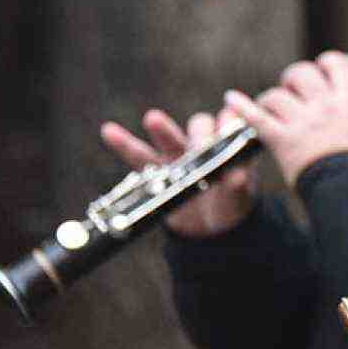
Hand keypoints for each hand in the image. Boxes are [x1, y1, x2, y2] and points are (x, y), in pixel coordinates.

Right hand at [100, 108, 253, 236]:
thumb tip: (238, 177)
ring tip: (153, 119)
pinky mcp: (156, 172)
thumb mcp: (236, 199)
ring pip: (168, 138)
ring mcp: (177, 156)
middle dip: (199, 133)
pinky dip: (123, 144)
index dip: (228, 122)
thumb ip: (237, 186)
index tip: (228, 126)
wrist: (209, 229)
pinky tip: (108, 131)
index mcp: (227, 146)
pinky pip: (138, 156)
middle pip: (199, 127)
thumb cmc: (229, 207)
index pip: (228, 124)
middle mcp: (201, 146)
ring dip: (162, 129)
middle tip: (199, 144)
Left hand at [224, 51, 347, 188]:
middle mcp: (324, 107)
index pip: (339, 65)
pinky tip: (231, 97)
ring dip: (271, 99)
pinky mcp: (282, 140)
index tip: (322, 68)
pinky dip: (242, 106)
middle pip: (302, 74)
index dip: (327, 63)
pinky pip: (257, 118)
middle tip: (292, 90)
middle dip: (293, 78)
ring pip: (276, 95)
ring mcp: (301, 123)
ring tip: (272, 107)